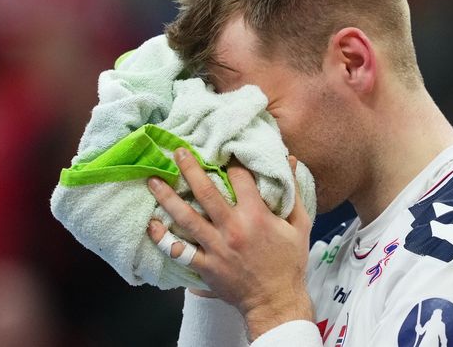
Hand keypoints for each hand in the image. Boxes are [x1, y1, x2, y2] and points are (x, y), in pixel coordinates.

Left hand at [146, 149, 313, 339]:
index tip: (223, 151)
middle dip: (189, 168)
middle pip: (205, 191)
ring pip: (185, 217)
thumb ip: (294, 191)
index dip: (231, 160)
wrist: (276, 301)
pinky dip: (163, 238)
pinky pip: (179, 250)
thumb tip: (289, 160)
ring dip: (167, 197)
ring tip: (153, 180)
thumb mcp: (300, 225)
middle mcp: (232, 228)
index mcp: (256, 215)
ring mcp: (216, 248)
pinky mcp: (205, 266)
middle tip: (177, 152)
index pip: (239, 177)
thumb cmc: (290, 262)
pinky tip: (152, 225)